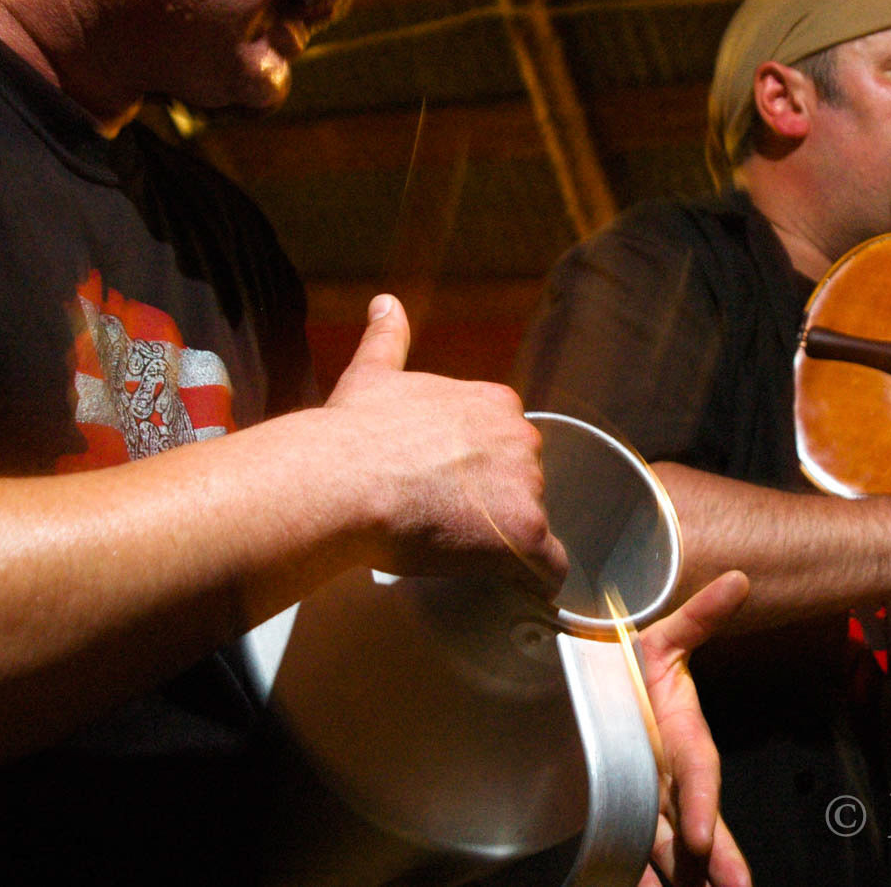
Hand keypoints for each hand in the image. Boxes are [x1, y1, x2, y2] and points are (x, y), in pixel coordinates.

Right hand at [323, 294, 567, 592]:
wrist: (341, 479)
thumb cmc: (353, 432)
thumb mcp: (374, 373)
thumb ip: (389, 338)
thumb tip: (385, 303)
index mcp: (494, 403)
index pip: (506, 445)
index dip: (478, 471)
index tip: (447, 485)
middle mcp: (521, 438)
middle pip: (522, 483)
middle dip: (493, 503)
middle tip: (445, 520)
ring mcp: (527, 485)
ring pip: (530, 523)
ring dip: (503, 539)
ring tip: (454, 550)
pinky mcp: (523, 533)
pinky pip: (549, 567)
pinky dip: (537, 580)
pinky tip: (522, 589)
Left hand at [638, 571, 752, 886]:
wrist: (595, 676)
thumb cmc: (629, 663)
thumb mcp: (662, 639)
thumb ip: (698, 617)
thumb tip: (738, 580)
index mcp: (682, 736)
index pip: (699, 772)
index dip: (702, 802)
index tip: (701, 836)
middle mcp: (670, 772)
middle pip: (696, 822)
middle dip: (716, 859)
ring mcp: (649, 794)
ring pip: (669, 844)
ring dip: (683, 875)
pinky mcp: (625, 807)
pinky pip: (635, 848)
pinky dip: (640, 874)